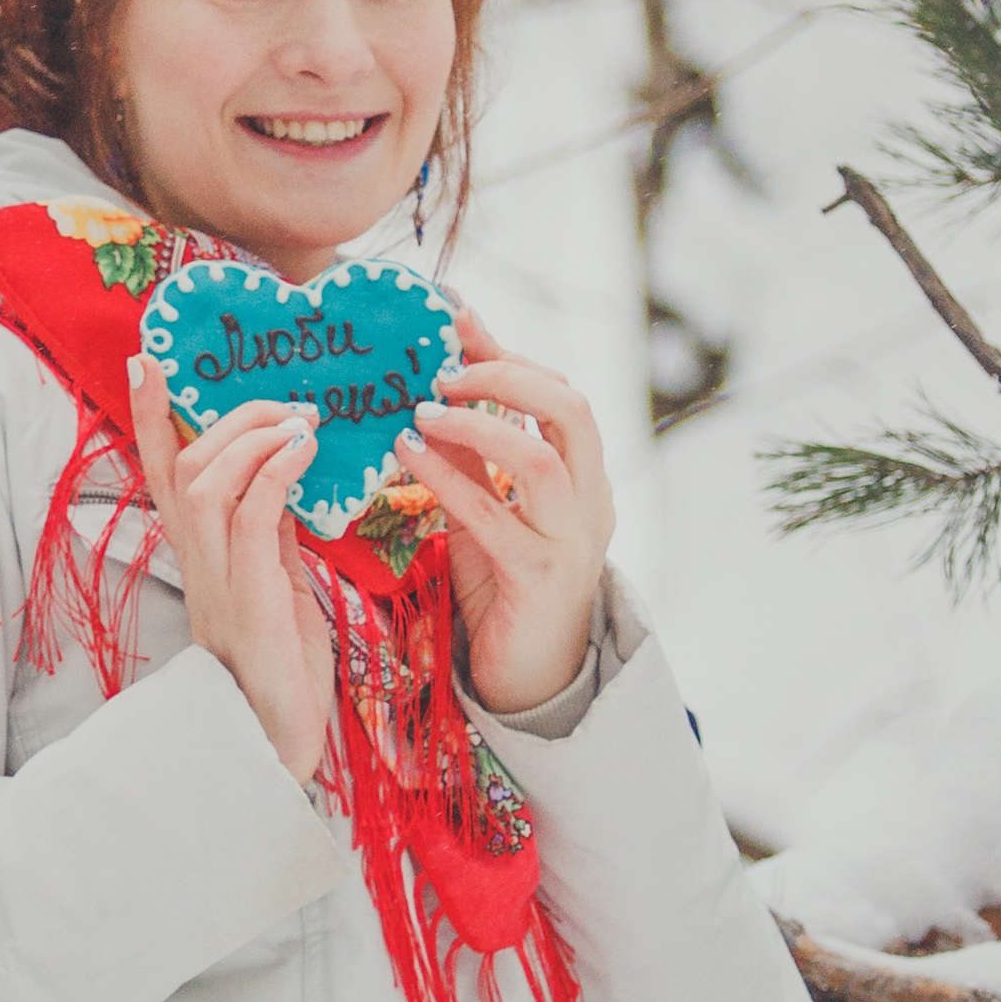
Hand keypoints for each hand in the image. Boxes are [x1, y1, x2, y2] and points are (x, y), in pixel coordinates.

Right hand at [131, 361, 335, 782]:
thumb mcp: (278, 579)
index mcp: (199, 555)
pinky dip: (275, 472)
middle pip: (186, 465)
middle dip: (231, 417)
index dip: (148, 415)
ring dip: (253, 438)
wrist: (279, 740)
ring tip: (299, 420)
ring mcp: (216, 577)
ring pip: (208, 480)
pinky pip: (251, 514)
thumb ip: (270, 528)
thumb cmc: (284, 666)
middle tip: (286, 400)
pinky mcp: (248, 594)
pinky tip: (304, 452)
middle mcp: (196, 560)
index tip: (144, 360)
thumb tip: (281, 472)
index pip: (162, 472)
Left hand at [391, 306, 611, 713]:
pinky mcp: (538, 579)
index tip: (456, 322)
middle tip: (445, 366)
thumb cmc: (508, 586)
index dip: (509, 355)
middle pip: (572, 410)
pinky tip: (409, 456)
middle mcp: (591, 501)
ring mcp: (571, 542)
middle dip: (507, 374)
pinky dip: (448, 480)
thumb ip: (472, 454)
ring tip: (423, 409)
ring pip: (542, 461)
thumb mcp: (490, 507)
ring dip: (478, 424)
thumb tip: (432, 389)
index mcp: (585, 477)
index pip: (562, 393)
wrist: (533, 679)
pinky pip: (493, 519)